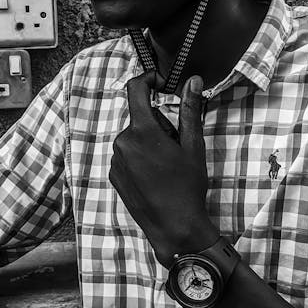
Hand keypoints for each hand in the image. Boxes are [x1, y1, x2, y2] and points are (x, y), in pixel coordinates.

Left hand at [109, 72, 218, 265]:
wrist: (174, 228)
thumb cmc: (188, 187)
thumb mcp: (193, 146)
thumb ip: (190, 110)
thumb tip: (192, 80)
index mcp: (142, 131)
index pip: (136, 89)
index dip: (149, 79)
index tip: (162, 83)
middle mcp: (122, 143)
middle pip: (140, 118)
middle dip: (159, 124)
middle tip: (177, 146)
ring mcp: (115, 161)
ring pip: (134, 138)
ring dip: (149, 142)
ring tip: (167, 167)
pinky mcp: (113, 176)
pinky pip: (127, 155)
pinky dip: (140, 158)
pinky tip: (155, 178)